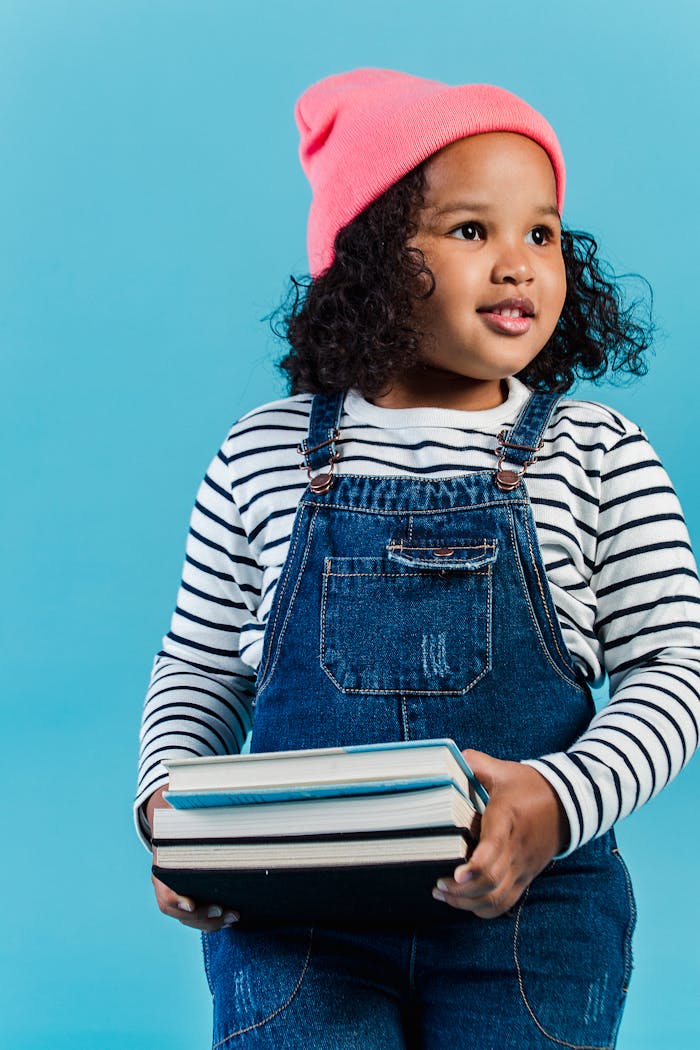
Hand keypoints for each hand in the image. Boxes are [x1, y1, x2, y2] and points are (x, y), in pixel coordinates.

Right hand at [146, 785, 238, 930]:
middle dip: (203, 917)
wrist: (169, 820)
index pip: (165, 892)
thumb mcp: (183, 812)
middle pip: (180, 912)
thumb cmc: (180, 816)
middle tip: (225, 912)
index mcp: (163, 867)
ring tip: (233, 917)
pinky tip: (229, 916)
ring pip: (189, 919)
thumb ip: (194, 813)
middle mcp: (166, 884)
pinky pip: (196, 916)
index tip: (192, 905)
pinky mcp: (188, 895)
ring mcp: (175, 892)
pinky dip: (211, 919)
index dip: (177, 901)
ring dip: (210, 922)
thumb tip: (216, 799)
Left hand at [432, 750, 568, 918]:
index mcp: (507, 820)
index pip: (493, 850)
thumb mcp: (504, 771)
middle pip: (491, 883)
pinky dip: (483, 909)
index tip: (455, 875)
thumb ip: (476, 764)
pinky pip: (505, 903)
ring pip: (497, 899)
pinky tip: (464, 902)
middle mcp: (515, 850)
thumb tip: (451, 757)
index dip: (474, 867)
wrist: (570, 802)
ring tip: (444, 895)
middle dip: (461, 891)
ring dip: (468, 903)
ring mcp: (522, 867)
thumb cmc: (530, 786)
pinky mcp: (526, 877)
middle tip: (437, 885)